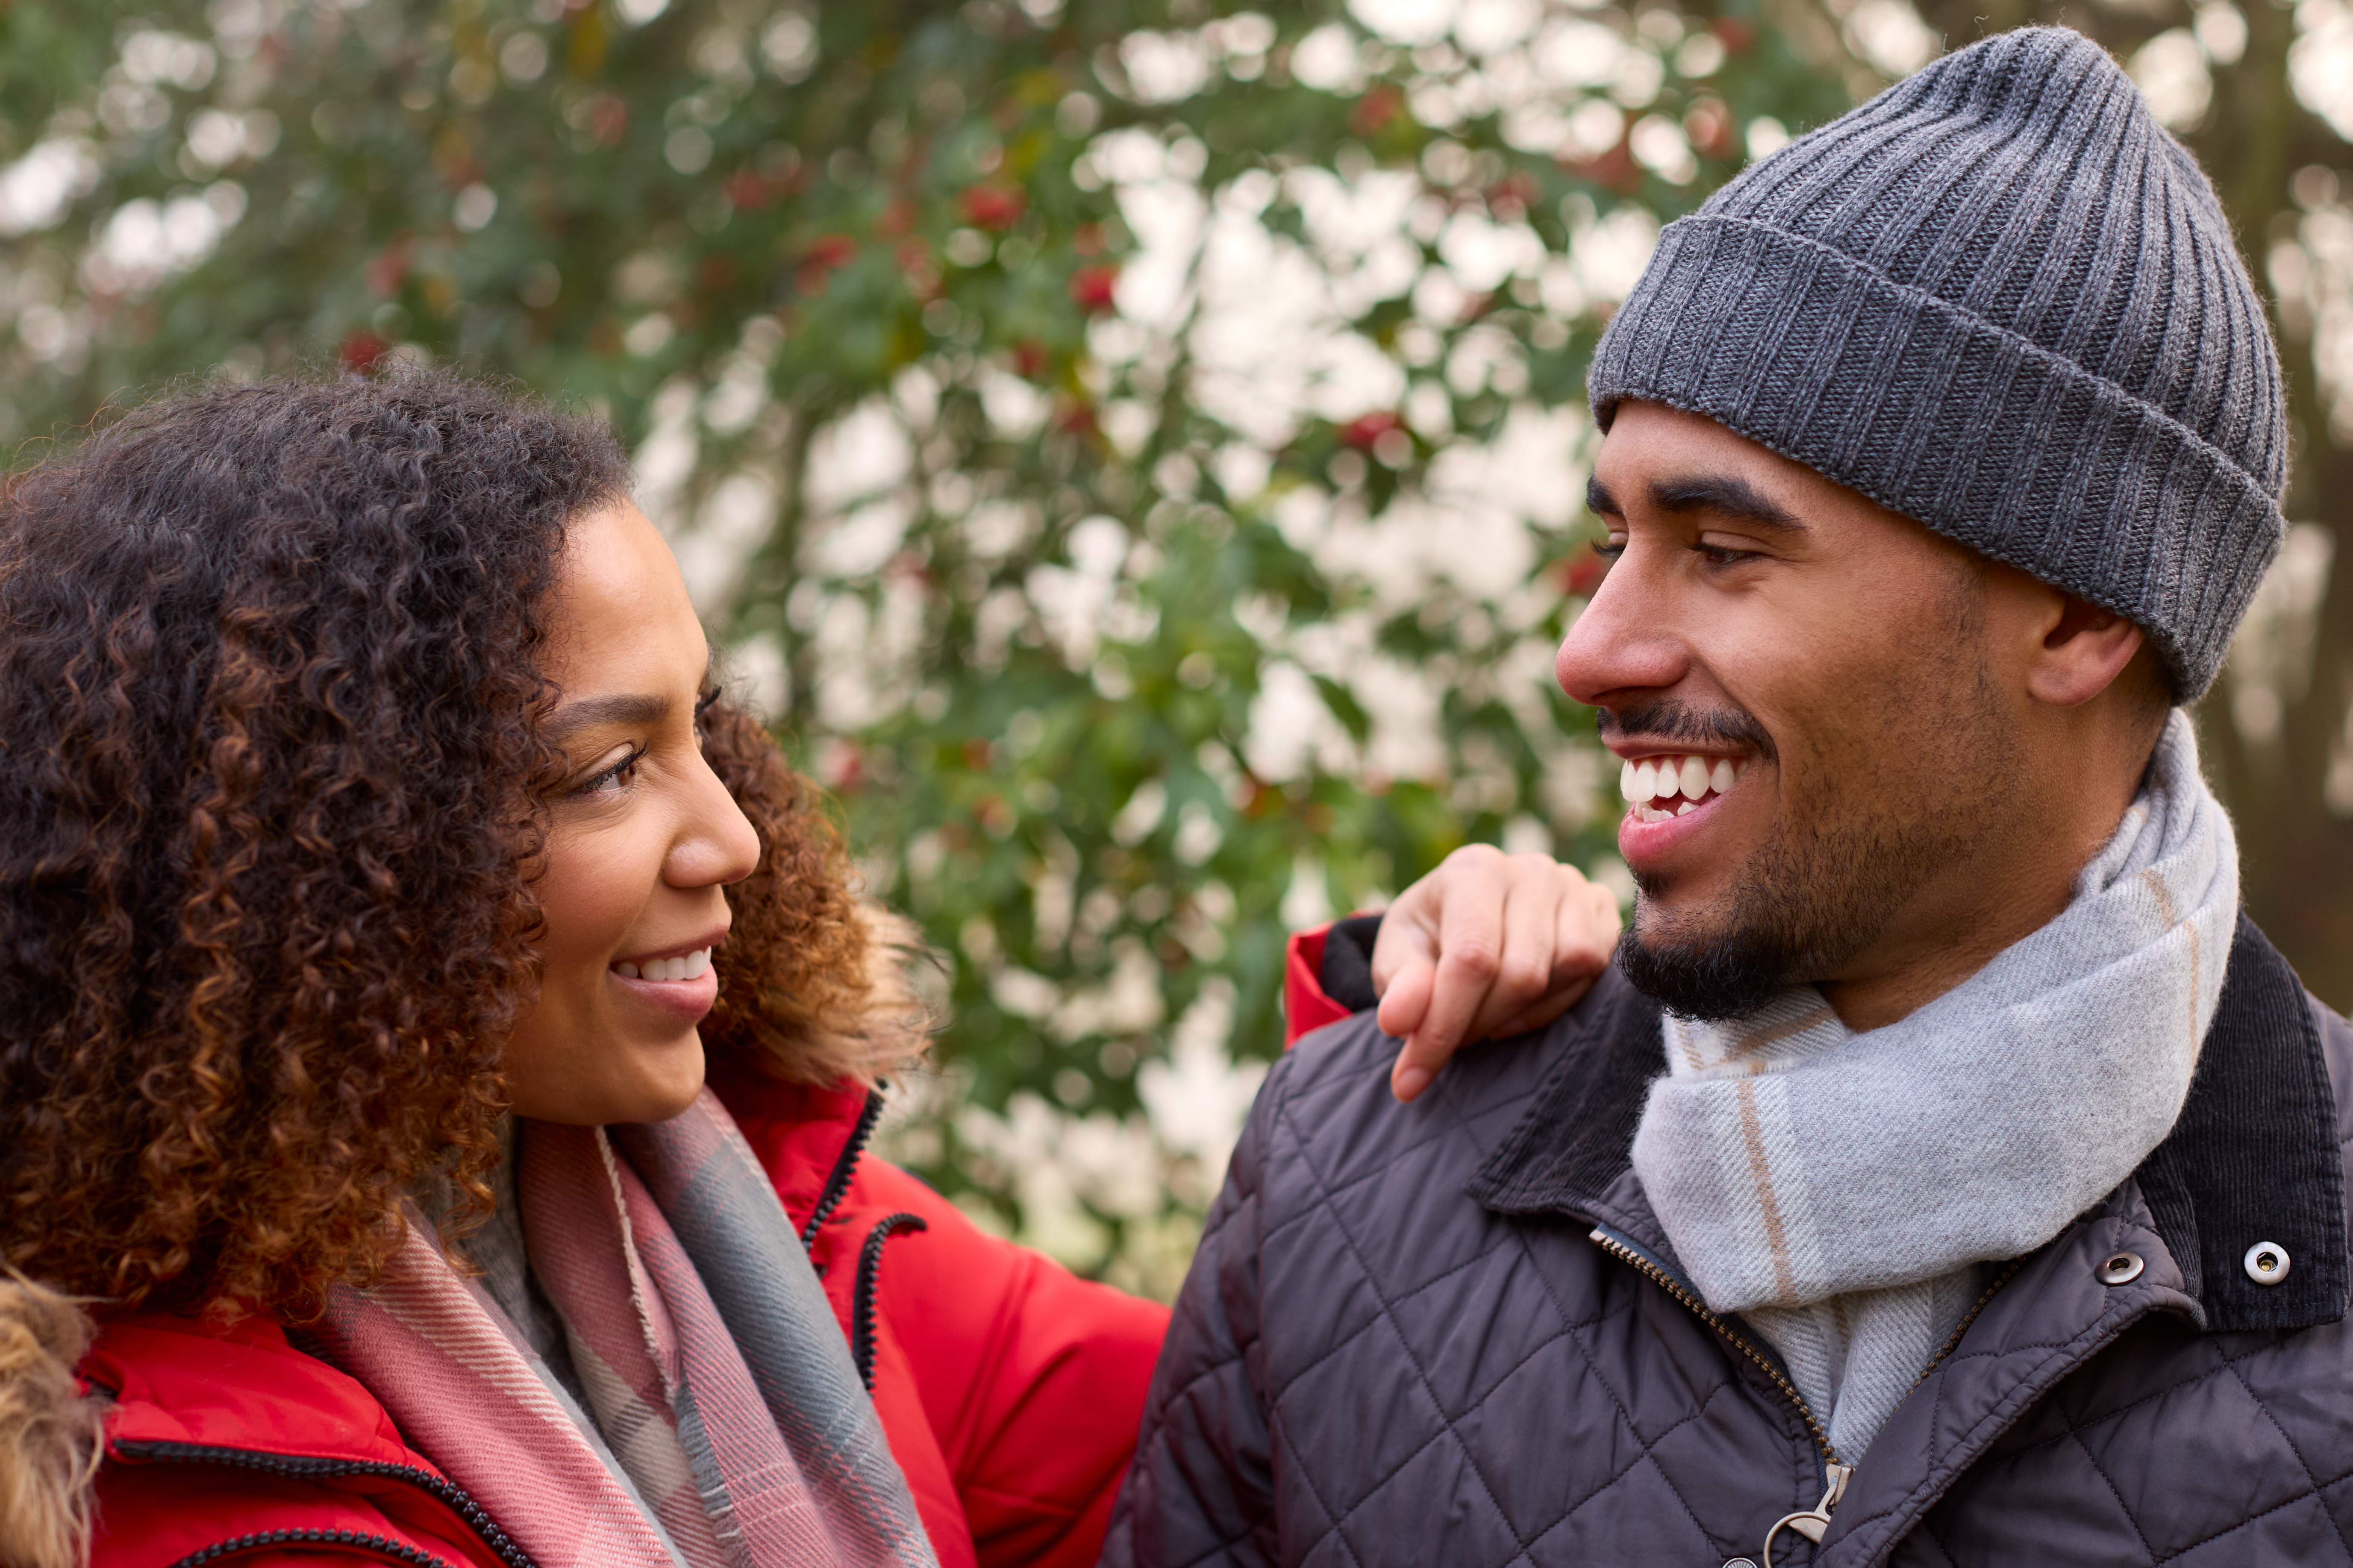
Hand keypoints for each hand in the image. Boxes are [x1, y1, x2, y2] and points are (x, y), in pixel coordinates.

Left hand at [1374, 845, 1622, 1102]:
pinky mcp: (1604, 909)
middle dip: (1480, 1024)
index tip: (1410, 1079)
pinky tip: (1524, 1005)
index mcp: (1471, 870)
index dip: (1444, 1027)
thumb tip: (1398, 1020)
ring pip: (1567, 971)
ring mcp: (1573, 886)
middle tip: (1455, 1039)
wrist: (1465, 917)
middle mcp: (1529, 870)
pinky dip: (1557, 1002)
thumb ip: (1399, 988)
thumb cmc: (1429, 941)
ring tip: (1487, 1018)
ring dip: (1521, 1016)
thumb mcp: (1397, 959)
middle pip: (1522, 973)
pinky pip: (1595, 970)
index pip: (1471, 958)